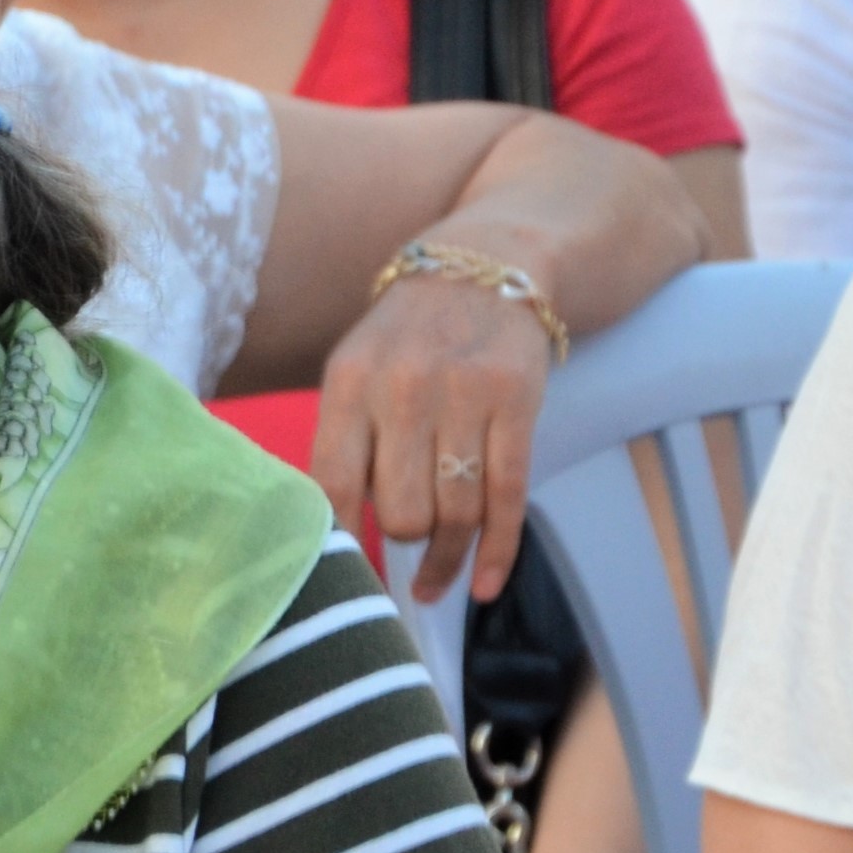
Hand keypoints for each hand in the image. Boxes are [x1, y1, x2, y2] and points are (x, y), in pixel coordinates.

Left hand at [309, 263, 547, 604]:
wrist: (486, 267)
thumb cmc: (407, 336)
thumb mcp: (354, 369)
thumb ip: (343, 441)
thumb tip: (336, 533)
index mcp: (349, 383)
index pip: (333, 484)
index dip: (337, 543)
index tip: (339, 577)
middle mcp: (404, 389)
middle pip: (402, 511)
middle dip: (403, 543)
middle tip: (403, 552)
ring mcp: (466, 396)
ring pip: (457, 512)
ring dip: (447, 558)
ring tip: (435, 579)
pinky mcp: (519, 403)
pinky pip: (508, 498)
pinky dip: (497, 552)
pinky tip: (484, 585)